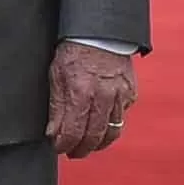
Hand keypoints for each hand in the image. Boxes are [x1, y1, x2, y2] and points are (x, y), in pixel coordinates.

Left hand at [46, 42, 134, 158]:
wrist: (99, 32)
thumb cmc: (75, 51)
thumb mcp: (56, 76)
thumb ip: (56, 107)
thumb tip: (53, 133)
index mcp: (81, 91)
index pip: (72, 132)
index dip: (63, 145)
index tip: (58, 147)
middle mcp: (103, 96)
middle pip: (93, 138)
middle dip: (80, 149)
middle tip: (72, 152)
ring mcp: (120, 95)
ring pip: (111, 133)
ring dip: (98, 143)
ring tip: (87, 144)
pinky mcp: (130, 94)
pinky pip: (122, 118)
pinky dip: (111, 125)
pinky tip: (100, 124)